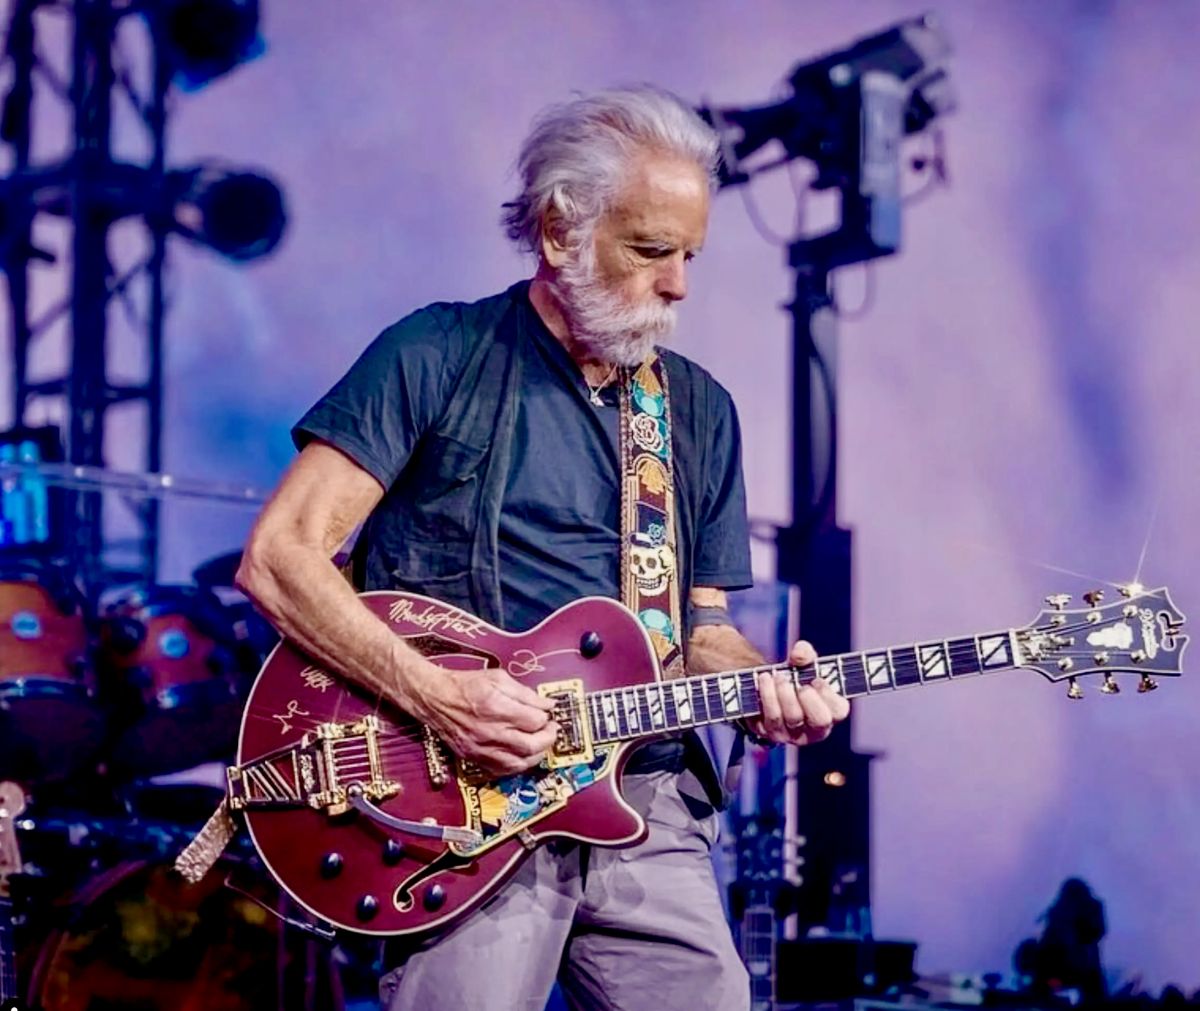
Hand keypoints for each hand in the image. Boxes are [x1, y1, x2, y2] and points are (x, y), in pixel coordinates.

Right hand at [413, 664, 558, 775]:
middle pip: (531, 745)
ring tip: (539, 742)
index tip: (547, 712)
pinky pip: (503, 770)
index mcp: (496, 707)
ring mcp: (482, 748)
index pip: (535, 721)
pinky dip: (518, 764)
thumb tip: (547, 705)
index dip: (546, 717)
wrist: (436, 699)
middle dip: (548, 738)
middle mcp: (490, 731)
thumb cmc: (466, 685)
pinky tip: (522, 754)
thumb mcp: (498, 678)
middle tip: (551, 729)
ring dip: (536, 754)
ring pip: (520, 762)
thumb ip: (525, 693)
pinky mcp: (475, 758)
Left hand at [746, 640, 849, 745]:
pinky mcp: (771, 734)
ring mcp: (793, 734)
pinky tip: (765, 680)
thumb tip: (800, 654)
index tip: (817, 680)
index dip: (830, 696)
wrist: (765, 689)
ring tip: (778, 677)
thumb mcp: (802, 664)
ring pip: (793, 719)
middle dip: (810, 700)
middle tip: (800, 685)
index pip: (839, 711)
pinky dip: (768, 696)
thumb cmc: (793, 678)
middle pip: (820, 721)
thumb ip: (805, 654)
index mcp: (830, 712)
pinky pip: (771, 718)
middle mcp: (815, 729)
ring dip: (785, 694)